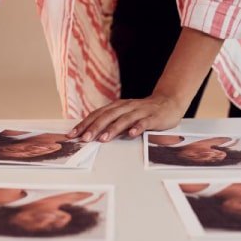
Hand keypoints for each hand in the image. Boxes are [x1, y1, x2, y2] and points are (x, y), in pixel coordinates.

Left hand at [67, 93, 184, 141]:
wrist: (167, 102)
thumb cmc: (142, 112)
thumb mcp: (124, 114)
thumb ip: (111, 121)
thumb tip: (90, 132)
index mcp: (116, 106)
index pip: (97, 114)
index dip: (84, 124)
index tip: (72, 134)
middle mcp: (125, 107)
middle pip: (107, 116)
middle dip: (94, 127)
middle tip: (84, 138)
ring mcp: (139, 112)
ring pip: (123, 120)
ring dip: (112, 129)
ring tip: (103, 139)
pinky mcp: (152, 118)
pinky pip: (144, 123)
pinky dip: (137, 128)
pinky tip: (131, 134)